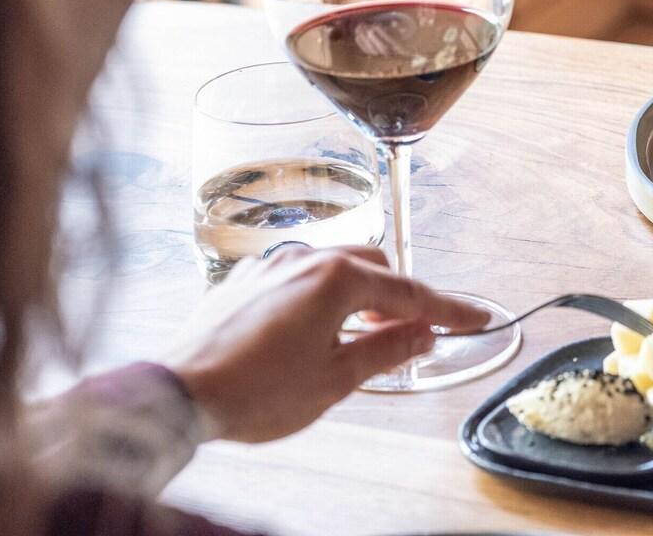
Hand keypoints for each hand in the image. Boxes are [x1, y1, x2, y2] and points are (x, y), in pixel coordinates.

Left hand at [161, 246, 484, 441]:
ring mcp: (272, 265)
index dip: (447, 310)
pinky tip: (311, 328)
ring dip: (357, 293)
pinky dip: (319, 294)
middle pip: (374, 267)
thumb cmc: (254, 391)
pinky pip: (298, 275)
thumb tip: (422, 334)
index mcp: (337, 278)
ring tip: (359, 334)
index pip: (410, 292)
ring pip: (335, 265)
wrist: (176, 393)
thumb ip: (386, 350)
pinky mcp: (244, 280)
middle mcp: (307, 258)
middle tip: (412, 333)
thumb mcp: (335, 380)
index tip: (476, 317)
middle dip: (397, 297)